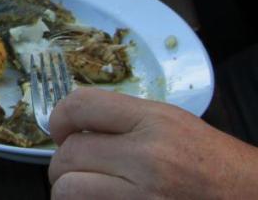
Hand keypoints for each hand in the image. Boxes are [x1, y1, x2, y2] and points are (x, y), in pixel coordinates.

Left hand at [49, 88, 257, 198]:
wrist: (254, 199)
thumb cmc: (216, 165)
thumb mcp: (174, 124)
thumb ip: (123, 121)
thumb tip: (72, 125)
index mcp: (155, 123)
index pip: (80, 106)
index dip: (59, 119)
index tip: (60, 130)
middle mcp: (148, 158)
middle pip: (69, 153)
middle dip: (65, 163)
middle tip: (78, 168)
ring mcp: (143, 197)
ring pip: (68, 190)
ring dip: (70, 191)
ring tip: (87, 190)